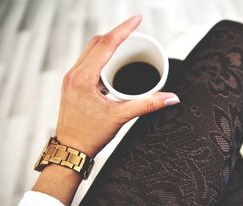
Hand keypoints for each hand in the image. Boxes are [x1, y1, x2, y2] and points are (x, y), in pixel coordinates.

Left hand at [56, 15, 179, 156]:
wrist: (71, 149)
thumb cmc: (89, 135)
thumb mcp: (120, 117)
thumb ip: (148, 104)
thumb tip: (171, 97)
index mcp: (82, 78)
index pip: (105, 44)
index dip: (124, 29)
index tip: (137, 19)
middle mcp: (74, 74)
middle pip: (97, 42)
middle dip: (117, 33)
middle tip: (135, 30)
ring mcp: (71, 78)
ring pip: (90, 50)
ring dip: (109, 43)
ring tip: (126, 42)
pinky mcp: (73, 84)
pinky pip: (88, 61)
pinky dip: (102, 55)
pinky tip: (113, 60)